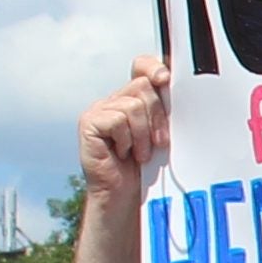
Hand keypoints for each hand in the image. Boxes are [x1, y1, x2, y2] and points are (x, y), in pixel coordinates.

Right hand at [78, 55, 169, 207]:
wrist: (126, 196)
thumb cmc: (149, 168)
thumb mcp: (162, 134)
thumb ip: (165, 111)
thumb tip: (172, 87)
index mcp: (133, 99)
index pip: (141, 66)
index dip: (153, 67)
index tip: (165, 79)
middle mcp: (114, 100)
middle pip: (143, 86)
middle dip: (157, 116)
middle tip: (158, 142)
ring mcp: (99, 110)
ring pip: (133, 105)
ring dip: (143, 134)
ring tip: (141, 153)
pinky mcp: (89, 123)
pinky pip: (118, 120)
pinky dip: (128, 139)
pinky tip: (124, 153)